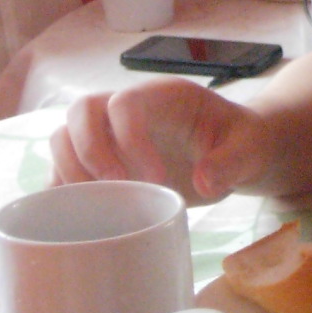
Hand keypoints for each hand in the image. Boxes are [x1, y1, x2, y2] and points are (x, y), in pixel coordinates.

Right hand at [51, 75, 275, 202]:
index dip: (129, 138)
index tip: (156, 178)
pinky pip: (64, 169)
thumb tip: (203, 182)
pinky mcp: (103, 163)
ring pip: (63, 136)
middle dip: (87, 150)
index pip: (125, 102)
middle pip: (81, 110)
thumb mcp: (248, 149)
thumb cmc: (241, 143)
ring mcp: (110, 135)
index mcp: (163, 96)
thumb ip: (231, 162)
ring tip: (99, 205)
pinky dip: (63, 191)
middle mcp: (129, 109)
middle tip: (116, 187)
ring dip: (69, 170)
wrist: (236, 153)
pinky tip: (82, 215)